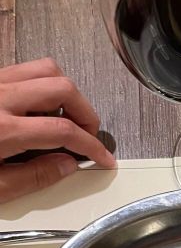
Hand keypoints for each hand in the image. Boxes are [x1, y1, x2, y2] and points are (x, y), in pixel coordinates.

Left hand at [0, 57, 115, 203]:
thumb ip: (32, 178)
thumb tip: (65, 167)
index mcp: (3, 130)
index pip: (63, 130)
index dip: (91, 145)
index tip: (103, 157)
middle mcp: (0, 98)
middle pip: (62, 88)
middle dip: (85, 114)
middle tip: (88, 137)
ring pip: (46, 69)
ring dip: (66, 93)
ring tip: (68, 119)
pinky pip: (26, 69)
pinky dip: (44, 85)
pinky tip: (43, 109)